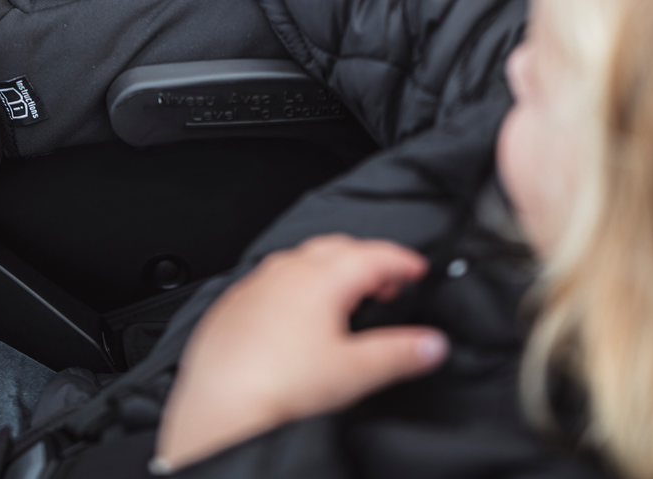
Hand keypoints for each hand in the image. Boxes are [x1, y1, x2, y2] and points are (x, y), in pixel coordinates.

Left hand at [156, 235, 448, 469]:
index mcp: (321, 277)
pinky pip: (274, 279)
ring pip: (303, 260)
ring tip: (349, 299)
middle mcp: (287, 269)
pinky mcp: (236, 300)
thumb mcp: (354, 372)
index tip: (417, 268)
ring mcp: (257, 282)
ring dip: (332, 271)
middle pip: (338, 249)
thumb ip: (399, 354)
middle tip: (389, 285)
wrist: (220, 403)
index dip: (401, 260)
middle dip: (368, 261)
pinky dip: (298, 286)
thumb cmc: (279, 386)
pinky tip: (302, 314)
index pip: (373, 255)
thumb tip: (432, 344)